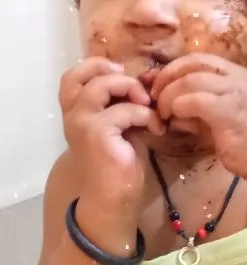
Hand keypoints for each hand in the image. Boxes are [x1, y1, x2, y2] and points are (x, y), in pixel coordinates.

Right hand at [60, 57, 164, 208]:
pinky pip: (125, 110)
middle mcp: (73, 114)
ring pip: (103, 85)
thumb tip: (144, 83)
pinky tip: (156, 130)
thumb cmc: (120, 164)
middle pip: (85, 74)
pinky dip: (145, 115)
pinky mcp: (96, 132)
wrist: (114, 198)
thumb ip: (123, 103)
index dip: (97, 66)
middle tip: (141, 94)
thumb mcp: (122, 125)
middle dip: (119, 76)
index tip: (122, 73)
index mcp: (76, 112)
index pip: (74, 75)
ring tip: (149, 109)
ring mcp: (81, 122)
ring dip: (132, 91)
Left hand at [152, 54, 246, 182]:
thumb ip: (192, 106)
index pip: (198, 58)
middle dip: (167, 78)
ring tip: (162, 113)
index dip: (172, 69)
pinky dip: (178, 107)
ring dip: (169, 95)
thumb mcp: (213, 119)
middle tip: (154, 98)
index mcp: (236, 74)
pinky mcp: (232, 110)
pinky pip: (196, 101)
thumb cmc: (242, 143)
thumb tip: (163, 102)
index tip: (157, 86)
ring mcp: (237, 91)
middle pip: (193, 63)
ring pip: (191, 80)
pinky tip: (173, 120)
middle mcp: (238, 76)